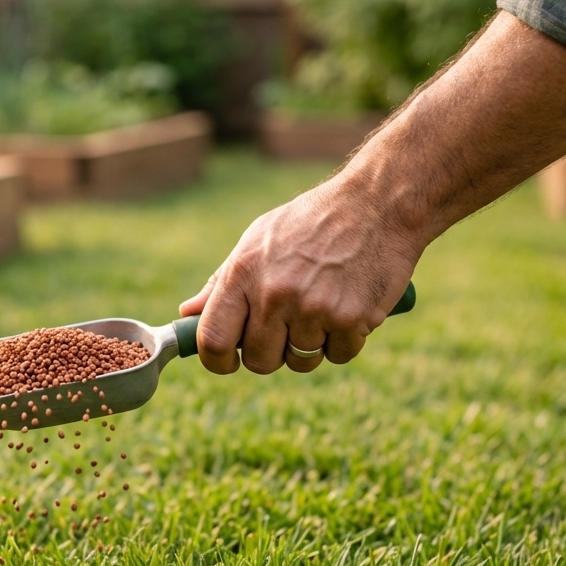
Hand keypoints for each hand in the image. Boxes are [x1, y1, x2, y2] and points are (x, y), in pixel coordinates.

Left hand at [178, 168, 420, 374]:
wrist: (377, 204)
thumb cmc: (313, 222)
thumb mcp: (259, 239)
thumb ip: (222, 281)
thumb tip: (188, 314)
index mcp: (243, 272)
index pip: (213, 339)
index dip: (217, 361)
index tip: (228, 361)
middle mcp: (274, 294)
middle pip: (259, 360)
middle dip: (272, 352)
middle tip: (288, 327)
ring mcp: (313, 309)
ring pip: (301, 361)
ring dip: (312, 345)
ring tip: (323, 307)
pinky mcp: (351, 320)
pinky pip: (339, 355)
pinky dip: (345, 340)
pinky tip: (349, 306)